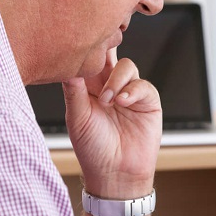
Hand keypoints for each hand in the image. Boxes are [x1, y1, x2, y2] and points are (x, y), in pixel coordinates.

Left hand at [62, 47, 161, 198]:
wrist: (116, 173)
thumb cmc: (93, 149)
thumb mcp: (76, 117)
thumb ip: (73, 89)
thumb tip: (67, 64)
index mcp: (87, 88)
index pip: (88, 60)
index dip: (87, 49)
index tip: (81, 42)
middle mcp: (108, 86)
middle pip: (109, 55)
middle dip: (106, 50)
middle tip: (100, 54)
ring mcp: (129, 92)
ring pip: (126, 66)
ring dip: (116, 80)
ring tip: (108, 100)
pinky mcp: (148, 101)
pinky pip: (143, 85)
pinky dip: (133, 90)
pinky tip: (123, 102)